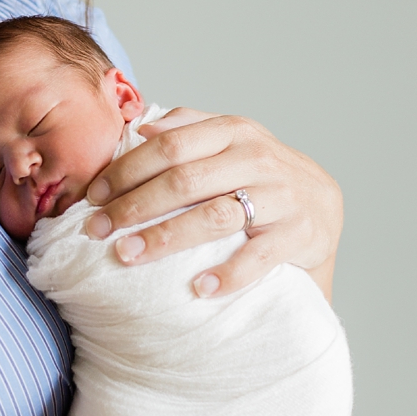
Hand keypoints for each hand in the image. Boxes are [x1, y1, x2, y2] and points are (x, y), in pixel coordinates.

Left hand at [79, 108, 341, 299]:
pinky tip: (199, 288)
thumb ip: (187, 128)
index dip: (125, 171)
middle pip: (184, 181)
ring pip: (214, 216)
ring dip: (165, 238)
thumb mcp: (229, 141)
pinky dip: (229, 274)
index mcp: (234, 131)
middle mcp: (259, 158)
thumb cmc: (258, 175)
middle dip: (133, 207)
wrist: (323, 206)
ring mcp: (285, 196)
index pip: (169, 147)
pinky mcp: (303, 235)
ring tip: (128, 255)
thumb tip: (140, 127)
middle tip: (97, 231)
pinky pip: (260, 256)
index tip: (93, 197)